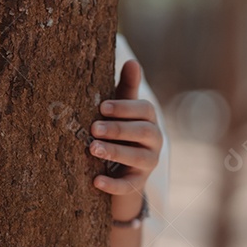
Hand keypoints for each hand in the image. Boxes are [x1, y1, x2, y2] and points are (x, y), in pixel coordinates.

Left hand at [89, 60, 161, 202]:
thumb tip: (132, 61)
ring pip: (138, 158)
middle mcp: (154, 140)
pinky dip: (113, 184)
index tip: (102, 107)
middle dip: (118, 129)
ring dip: (115, 152)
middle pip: (143, 132)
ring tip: (92, 149)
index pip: (144, 110)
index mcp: (148, 118)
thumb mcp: (121, 109)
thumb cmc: (120, 129)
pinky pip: (129, 185)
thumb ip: (126, 88)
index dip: (124, 108)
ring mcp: (148, 162)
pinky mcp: (138, 183)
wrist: (121, 167)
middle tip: (94, 128)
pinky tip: (96, 181)